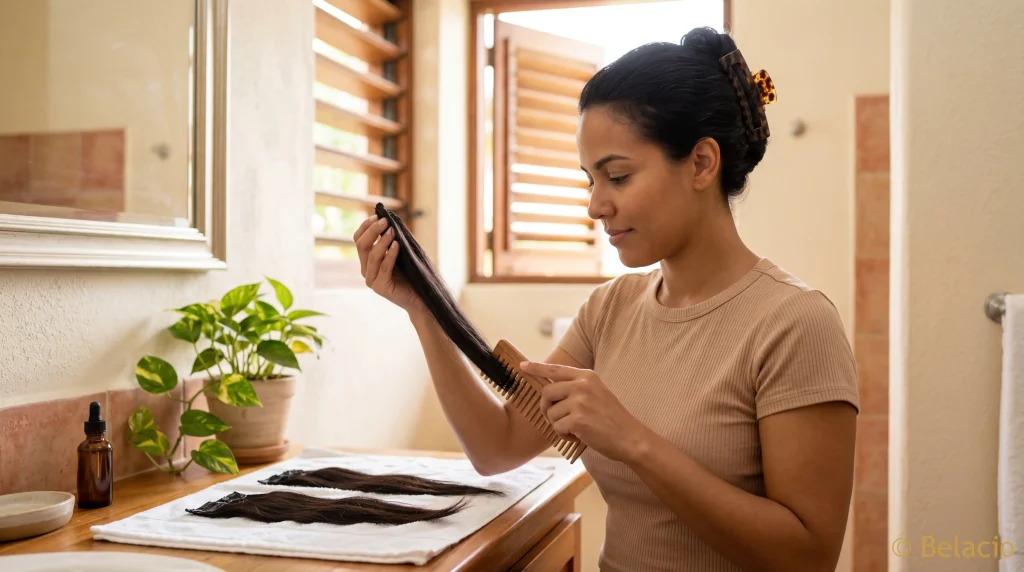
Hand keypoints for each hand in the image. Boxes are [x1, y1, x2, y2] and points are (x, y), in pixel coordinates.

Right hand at [354, 215, 422, 313]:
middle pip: (361, 245)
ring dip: (382, 241)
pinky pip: (383, 268)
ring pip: (371, 256)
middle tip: (385, 221)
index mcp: (367, 260)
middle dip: (373, 230)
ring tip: (392, 231)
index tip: (377, 216)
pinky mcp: (380, 287)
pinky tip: (397, 245)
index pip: (358, 240)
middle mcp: (366, 270)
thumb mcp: (400, 253)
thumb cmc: (411, 274)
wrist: (420, 298)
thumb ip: (393, 240)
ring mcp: (372, 280)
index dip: (366, 226)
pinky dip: (390, 254)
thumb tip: (390, 220)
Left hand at [520, 361, 650, 463]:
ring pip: (550, 413)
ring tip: (576, 429)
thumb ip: (576, 387)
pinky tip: (579, 436)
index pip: (555, 369)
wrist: (630, 437)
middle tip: (555, 419)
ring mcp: (580, 402)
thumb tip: (548, 389)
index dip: (536, 368)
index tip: (522, 366)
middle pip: (546, 393)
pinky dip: (564, 436)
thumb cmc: (612, 419)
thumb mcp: (597, 393)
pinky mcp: (577, 420)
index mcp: (587, 376)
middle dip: (546, 409)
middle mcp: (582, 385)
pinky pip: (557, 428)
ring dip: (558, 425)